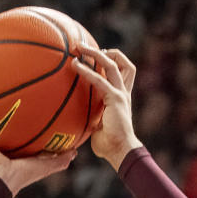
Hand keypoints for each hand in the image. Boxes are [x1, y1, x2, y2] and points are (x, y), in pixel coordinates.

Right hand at [0, 117, 74, 195]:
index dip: (19, 132)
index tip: (24, 117)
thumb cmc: (25, 174)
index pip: (17, 143)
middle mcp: (0, 153)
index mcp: (15, 157)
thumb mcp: (45, 165)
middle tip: (0, 107)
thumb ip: (59, 160)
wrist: (4, 180)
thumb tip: (75, 152)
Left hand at [71, 45, 140, 169]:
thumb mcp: (97, 126)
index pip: (122, 71)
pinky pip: (100, 80)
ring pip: (112, 64)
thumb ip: (90, 117)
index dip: (111, 60)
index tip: (95, 57)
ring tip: (78, 47)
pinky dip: (87, 71)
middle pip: (122, 62)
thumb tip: (72, 119)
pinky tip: (74, 65)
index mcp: (121, 97)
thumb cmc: (108, 144)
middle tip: (84, 46)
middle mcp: (123, 92)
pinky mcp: (116, 99)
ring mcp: (121, 94)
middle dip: (105, 51)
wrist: (120, 151)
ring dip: (95, 53)